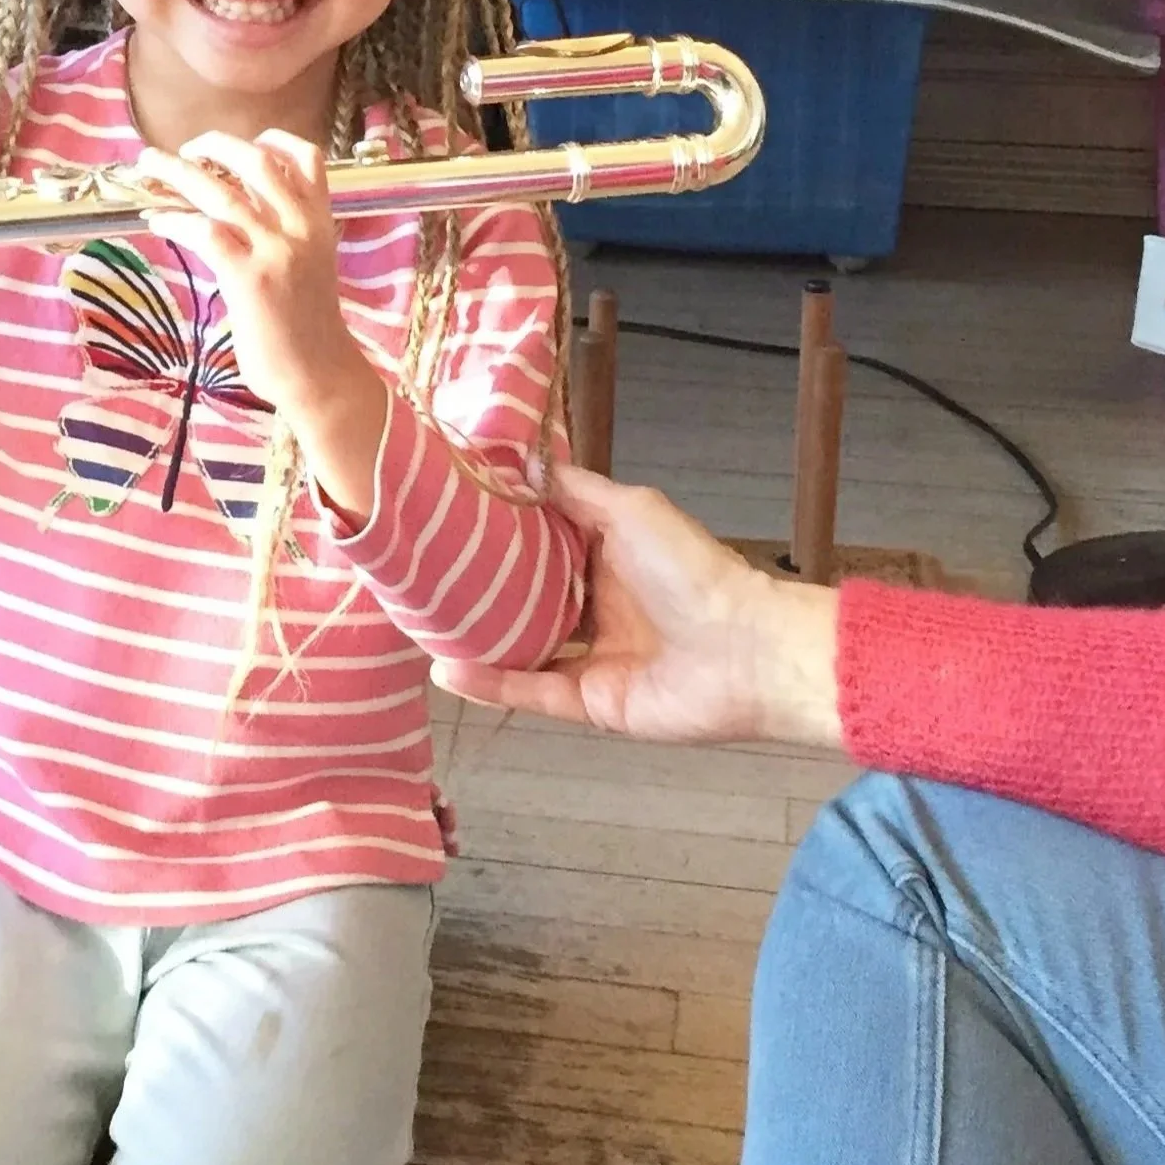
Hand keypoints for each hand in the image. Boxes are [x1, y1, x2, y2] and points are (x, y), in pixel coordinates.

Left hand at [137, 129, 387, 518]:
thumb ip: (281, 235)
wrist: (319, 376)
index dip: (272, 140)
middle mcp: (302, 228)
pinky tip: (156, 220)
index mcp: (321, 222)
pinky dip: (175, 219)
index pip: (308, 157)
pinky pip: (205, 232)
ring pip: (222, 192)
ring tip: (149, 166)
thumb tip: (232, 212)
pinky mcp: (250, 280)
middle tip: (181, 151)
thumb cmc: (307, 328)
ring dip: (177, 172)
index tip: (241, 143)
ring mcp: (277, 252)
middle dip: (213, 145)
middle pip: (256, 161)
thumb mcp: (307, 267)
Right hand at [431, 464, 844, 750]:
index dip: (499, 532)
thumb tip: (520, 462)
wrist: (744, 652)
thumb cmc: (693, 572)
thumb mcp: (630, 510)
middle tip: (421, 573)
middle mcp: (596, 606)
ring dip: (475, 639)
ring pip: (520, 647)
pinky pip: (531, 691)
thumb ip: (573, 491)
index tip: (448, 517)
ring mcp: (592, 658)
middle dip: (478, 589)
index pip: (541, 543)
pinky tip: (446, 669)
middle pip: (525, 597)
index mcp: (607, 557)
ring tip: (420, 624)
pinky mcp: (590, 702)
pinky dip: (490, 683)